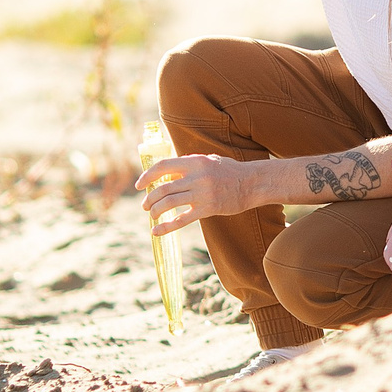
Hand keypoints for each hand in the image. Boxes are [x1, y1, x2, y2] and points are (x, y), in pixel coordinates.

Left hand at [135, 153, 251, 235]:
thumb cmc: (230, 171)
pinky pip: (182, 219)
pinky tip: (156, 231)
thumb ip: (189, 165)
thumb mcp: (209, 160)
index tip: (138, 185)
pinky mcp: (208, 209)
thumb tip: (168, 173)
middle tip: (145, 206)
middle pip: (163, 188)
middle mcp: (196, 177)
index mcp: (195, 162)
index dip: (147, 176)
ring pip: (169, 203)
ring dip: (156, 210)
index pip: (163, 166)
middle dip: (150, 198)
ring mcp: (202, 193)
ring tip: (152, 214)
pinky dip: (166, 227)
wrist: (252, 183)